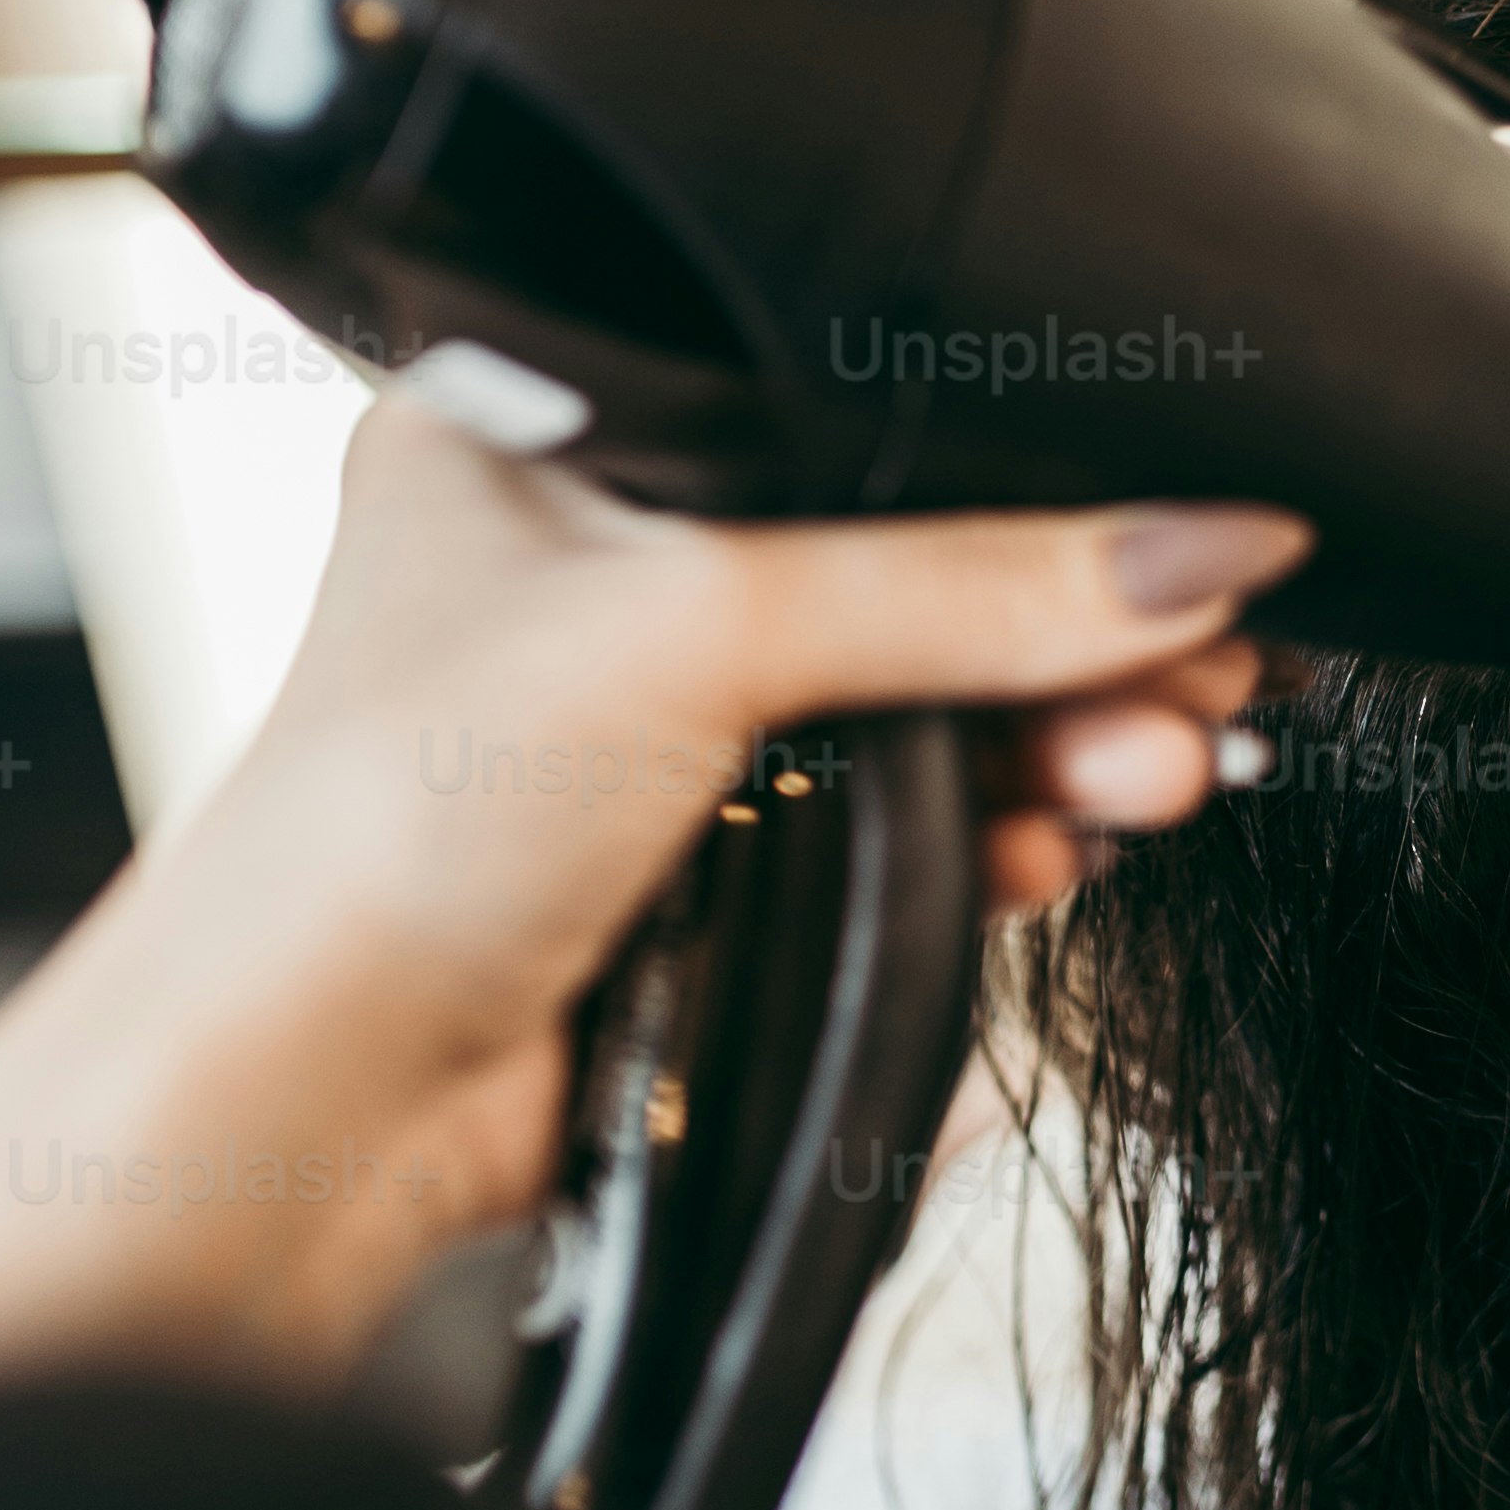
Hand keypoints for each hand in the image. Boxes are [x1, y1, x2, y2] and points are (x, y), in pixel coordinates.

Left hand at [0, 391, 1306, 1431]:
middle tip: (1204, 671)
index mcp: (556, 430)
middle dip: (1077, 626)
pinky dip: (1004, 831)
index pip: (855, 402)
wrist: (303, 1107)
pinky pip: (911, 819)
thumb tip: (1206, 554)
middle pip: (918, 562)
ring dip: (1065, 737)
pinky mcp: (715, 860)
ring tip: (1153, 770)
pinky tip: (1065, 844)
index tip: (1184, 516)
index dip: (1027, 458)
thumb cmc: (387, 821)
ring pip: (930, 701)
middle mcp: (606, 561)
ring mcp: (662, 724)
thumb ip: (964, 590)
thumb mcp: (701, 632)